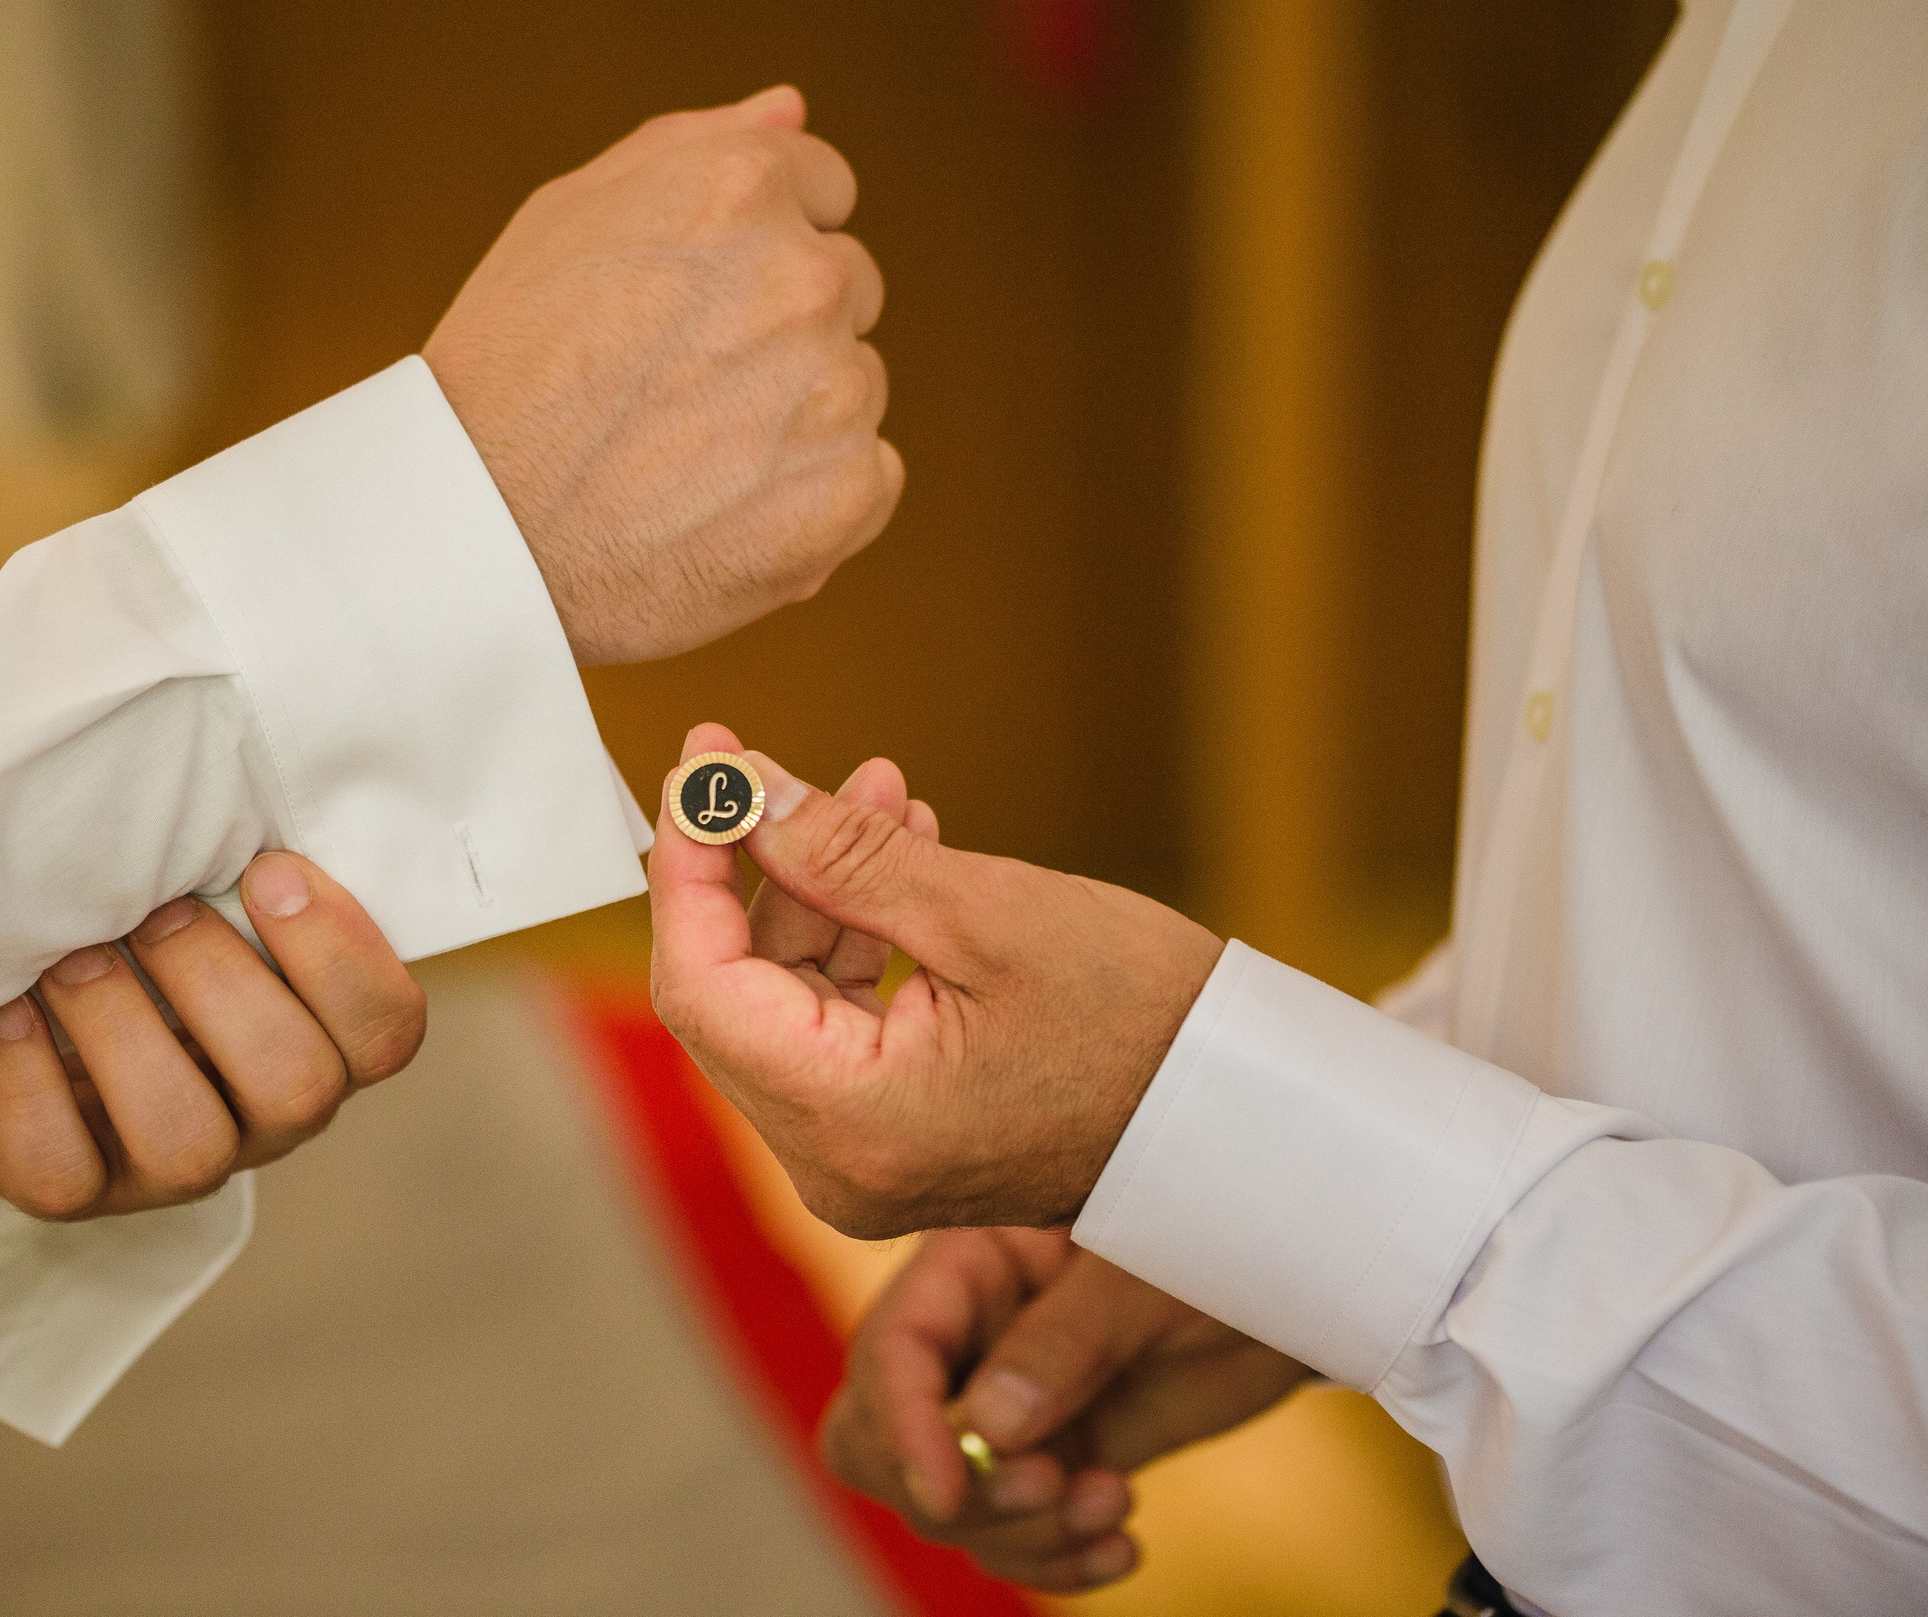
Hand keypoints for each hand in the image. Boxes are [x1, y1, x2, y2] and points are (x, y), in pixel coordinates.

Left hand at [0, 852, 424, 1219]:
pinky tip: (4, 1008)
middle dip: (220, 985)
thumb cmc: (118, 910)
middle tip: (154, 912)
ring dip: (123, 1032)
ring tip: (69, 957)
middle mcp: (262, 1114)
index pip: (387, 1029)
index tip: (270, 870)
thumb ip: (225, 829)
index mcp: (318, 1031)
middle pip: (299, 1088)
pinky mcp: (74, 1191)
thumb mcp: (184, 870)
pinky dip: (28, 1079)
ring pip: (188, 1144)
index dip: (342, 955)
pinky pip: (65, 1169)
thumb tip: (213, 705)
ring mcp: (171, 1166)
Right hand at [423, 86, 901, 663]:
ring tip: (688, 455)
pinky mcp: (848, 492)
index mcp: (743, 186)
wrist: (476, 533)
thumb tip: (792, 111)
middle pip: (846, 286)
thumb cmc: (507, 366)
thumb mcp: (567, 216)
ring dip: (798, 412)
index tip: (692, 302)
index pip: (825, 189)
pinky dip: (811, 499)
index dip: (755, 248)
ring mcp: (836, 389)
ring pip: (856, 384)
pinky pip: (867, 476)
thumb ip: (690, 147)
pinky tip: (723, 510)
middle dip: (781, 326)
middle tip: (675, 386)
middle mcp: (805, 277)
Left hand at [648, 722, 1223, 1237]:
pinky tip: (899, 862)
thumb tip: (731, 788)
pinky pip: (834, 1029)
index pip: (701, 985)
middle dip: (748, 869)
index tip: (701, 765)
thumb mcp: (985, 911)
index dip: (686, 866)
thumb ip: (840, 852)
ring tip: (882, 795)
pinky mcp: (893, 1142)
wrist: (1241, 1113)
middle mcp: (836, 1165)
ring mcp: (862, 1162)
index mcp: (851, 1121)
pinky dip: (852, 942)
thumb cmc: (1145, 1022)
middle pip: (730, 997)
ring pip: (781, 1005)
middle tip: (767, 763)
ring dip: (814, 893)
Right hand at [822, 1228, 1307, 1592]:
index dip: (901, 1423)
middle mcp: (969, 1332)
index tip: (949, 1492)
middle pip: (878, 1434)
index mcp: (973, 1258)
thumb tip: (986, 1426)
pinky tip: (1119, 1546)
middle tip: (1048, 1488)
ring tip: (1114, 1502)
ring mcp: (1004, 1401)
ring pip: (945, 1500)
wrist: (1303, 1281)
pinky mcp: (1051, 1456)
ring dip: (1017, 1531)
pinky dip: (1052, 1559)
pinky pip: (1008, 1534)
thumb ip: (1066, 1342)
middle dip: (953, 1488)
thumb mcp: (1148, 1276)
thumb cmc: (1225, 1238)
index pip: (893, 1345)